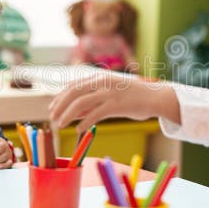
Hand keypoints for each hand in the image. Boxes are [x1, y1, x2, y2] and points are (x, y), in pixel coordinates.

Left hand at [48, 73, 179, 132]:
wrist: (156, 98)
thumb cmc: (133, 98)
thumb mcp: (111, 95)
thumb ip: (93, 102)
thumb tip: (74, 114)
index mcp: (100, 78)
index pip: (74, 85)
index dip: (60, 97)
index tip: (53, 107)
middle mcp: (103, 82)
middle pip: (74, 92)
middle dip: (60, 105)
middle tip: (52, 117)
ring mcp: (109, 92)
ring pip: (81, 102)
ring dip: (68, 114)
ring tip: (61, 124)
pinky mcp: (117, 105)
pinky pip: (95, 114)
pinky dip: (84, 122)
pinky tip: (78, 130)